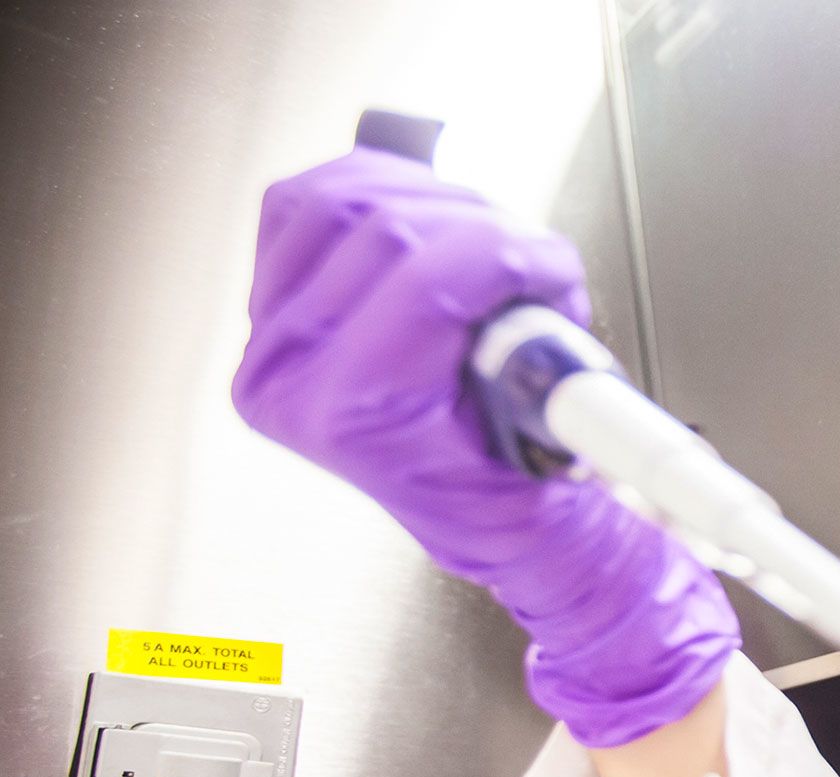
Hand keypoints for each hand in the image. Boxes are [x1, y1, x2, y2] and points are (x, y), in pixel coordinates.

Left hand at [233, 147, 735, 746]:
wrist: (477, 507)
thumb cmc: (510, 478)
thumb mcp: (546, 428)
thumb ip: (539, 354)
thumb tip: (535, 267)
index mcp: (353, 416)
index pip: (421, 287)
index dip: (504, 255)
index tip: (555, 262)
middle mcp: (290, 378)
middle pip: (377, 227)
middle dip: (474, 223)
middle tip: (527, 255)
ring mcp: (269, 340)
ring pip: (333, 201)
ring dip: (424, 198)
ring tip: (478, 239)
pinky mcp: (269, 306)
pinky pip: (299, 208)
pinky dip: (366, 191)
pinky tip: (418, 217)